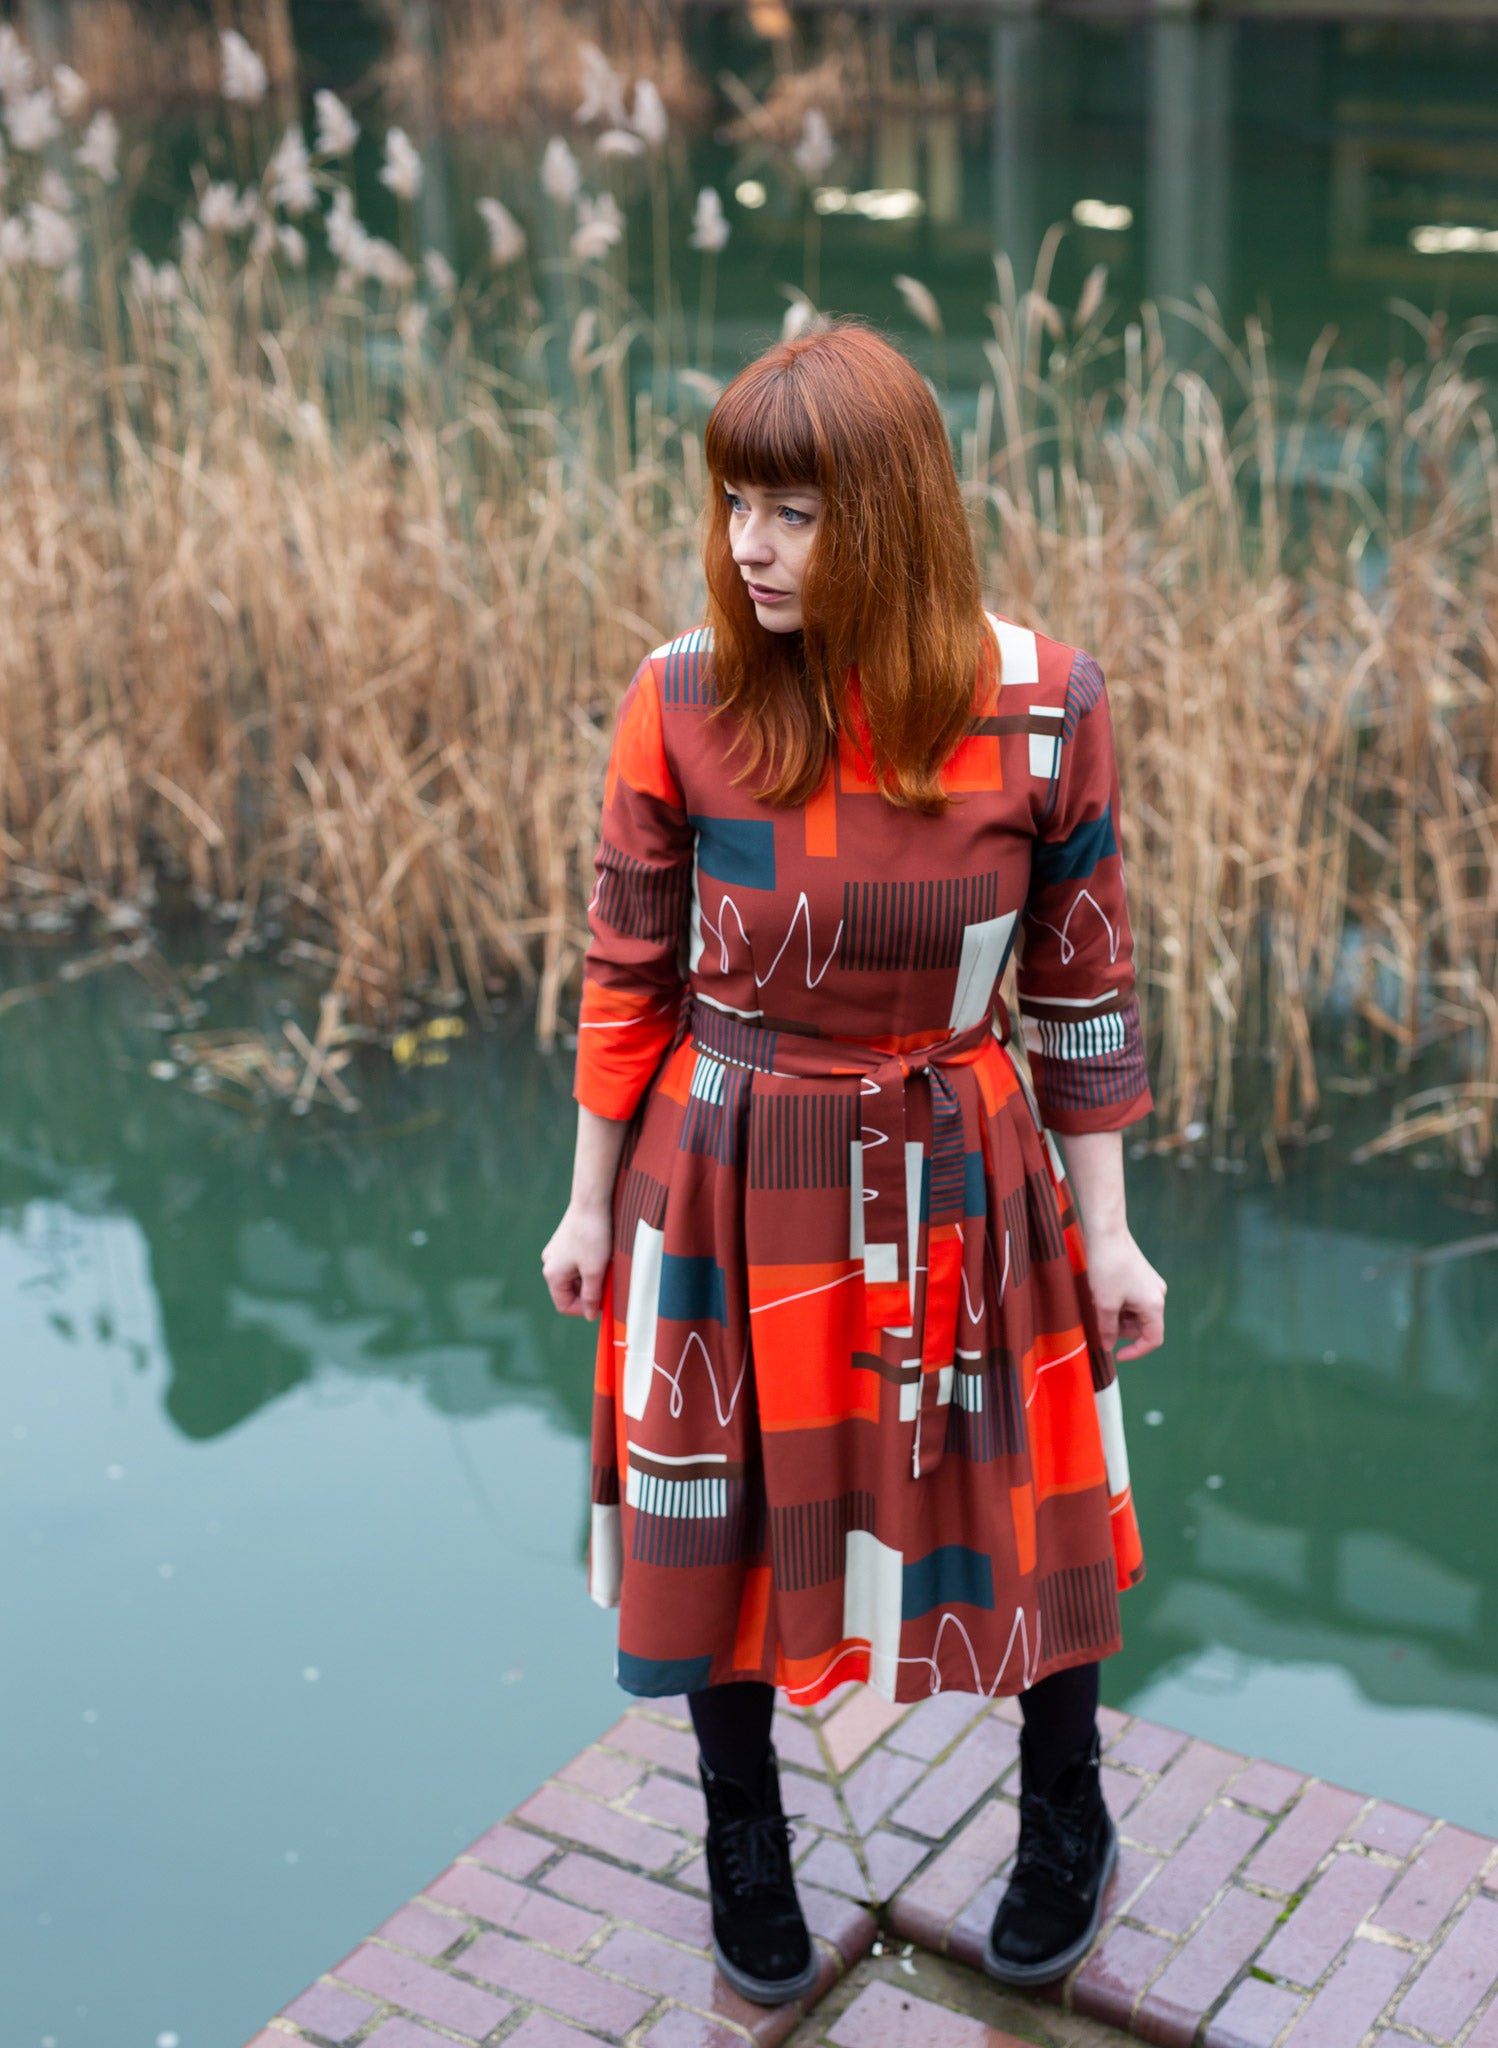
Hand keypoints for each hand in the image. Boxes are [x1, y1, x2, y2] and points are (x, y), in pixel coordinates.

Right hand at [541, 1200, 613, 1319]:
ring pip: (574, 1277)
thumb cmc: (593, 1236)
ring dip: (590, 1278)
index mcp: (552, 1274)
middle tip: (608, 1284)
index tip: (602, 1304)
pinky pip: (575, 1263)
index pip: (564, 1305)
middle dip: (589, 1292)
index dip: (583, 1309)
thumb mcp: (595, 1271)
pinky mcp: (564, 1243)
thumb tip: (588, 1315)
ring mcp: (556, 1253)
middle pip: (569, 1291)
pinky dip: (588, 1265)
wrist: (591, 1202)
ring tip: (605, 1267)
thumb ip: (591, 1296)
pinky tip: (601, 1256)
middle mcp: (550, 1264)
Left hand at [1084, 1227, 1165, 1362]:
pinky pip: (1133, 1300)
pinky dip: (1119, 1303)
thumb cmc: (1107, 1267)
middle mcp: (1158, 1295)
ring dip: (1118, 1315)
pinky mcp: (1142, 1277)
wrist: (1107, 1233)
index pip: (1153, 1340)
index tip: (1116, 1354)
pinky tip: (1104, 1292)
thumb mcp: (1105, 1304)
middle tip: (1101, 1317)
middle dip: (1121, 1328)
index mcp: (1154, 1305)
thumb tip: (1109, 1347)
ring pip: (1136, 1313)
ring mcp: (1151, 1285)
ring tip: (1100, 1301)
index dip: (1136, 1352)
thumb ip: (1108, 1329)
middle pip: (1142, 1326)